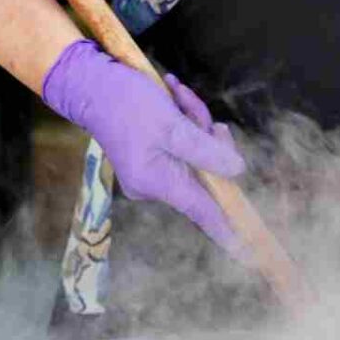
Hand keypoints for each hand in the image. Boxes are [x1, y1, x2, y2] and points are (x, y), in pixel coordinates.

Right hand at [39, 40, 246, 248]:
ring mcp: (152, 171)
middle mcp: (154, 184)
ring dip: (195, 124)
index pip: (202, 213)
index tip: (250, 255)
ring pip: (196, 155)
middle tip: (200, 117)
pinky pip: (181, 146)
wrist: (89, 84)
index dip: (228, 230)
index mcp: (158, 183)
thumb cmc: (126, 103)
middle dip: (209, 141)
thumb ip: (206, 151)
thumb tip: (237, 171)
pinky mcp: (150, 156)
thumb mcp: (171, 125)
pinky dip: (183, 121)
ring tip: (177, 96)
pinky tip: (173, 96)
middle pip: (205, 175)